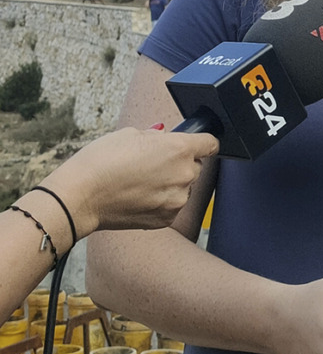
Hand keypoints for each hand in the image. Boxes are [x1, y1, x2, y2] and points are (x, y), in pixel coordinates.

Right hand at [43, 127, 218, 236]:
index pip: (210, 143)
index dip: (201, 142)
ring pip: (184, 187)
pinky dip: (161, 201)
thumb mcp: (129, 134)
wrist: (80, 196)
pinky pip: (172, 205)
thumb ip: (155, 135)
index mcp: (180, 149)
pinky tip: (138, 197)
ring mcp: (177, 199)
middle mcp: (185, 174)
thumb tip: (164, 136)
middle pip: (196, 165)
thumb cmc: (101, 161)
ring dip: (171, 183)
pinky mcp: (167, 218)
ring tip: (141, 182)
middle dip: (180, 163)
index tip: (195, 144)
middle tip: (152, 164)